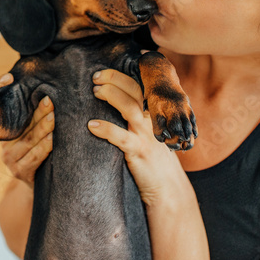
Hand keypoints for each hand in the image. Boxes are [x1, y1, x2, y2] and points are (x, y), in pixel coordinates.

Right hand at [0, 73, 53, 188]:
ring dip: (43, 127)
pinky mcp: (20, 172)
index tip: (10, 78)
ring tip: (54, 116)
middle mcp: (3, 144)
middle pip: (20, 124)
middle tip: (49, 99)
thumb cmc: (39, 151)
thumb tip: (40, 86)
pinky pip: (34, 157)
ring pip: (28, 140)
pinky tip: (54, 138)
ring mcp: (10, 159)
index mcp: (4, 130)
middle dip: (37, 111)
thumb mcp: (32, 131)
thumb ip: (33, 113)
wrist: (42, 185)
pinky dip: (45, 147)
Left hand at [88, 66, 192, 208]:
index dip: (121, 75)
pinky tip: (91, 125)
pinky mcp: (140, 152)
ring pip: (130, 108)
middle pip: (135, 90)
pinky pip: (122, 138)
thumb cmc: (152, 157)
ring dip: (112, 95)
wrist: (167, 188)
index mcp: (152, 113)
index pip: (139, 86)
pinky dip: (106, 129)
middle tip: (95, 76)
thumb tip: (111, 100)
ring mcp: (146, 135)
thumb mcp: (147, 132)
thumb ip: (134, 116)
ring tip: (95, 91)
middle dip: (115, 78)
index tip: (102, 71)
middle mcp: (151, 120)